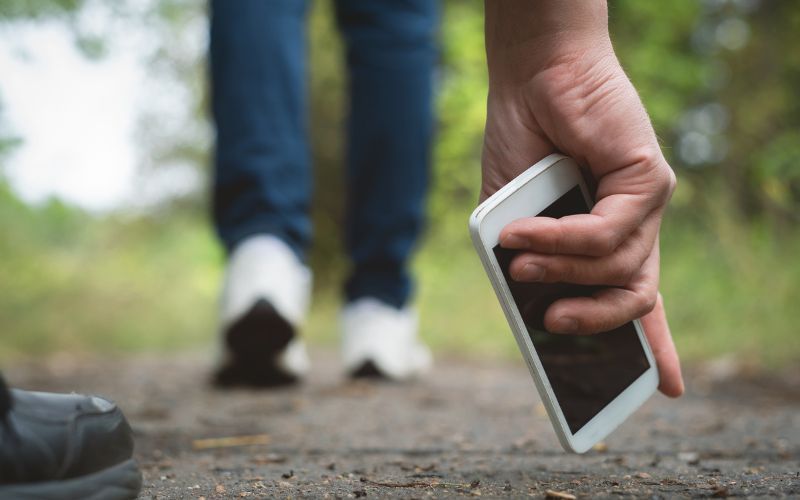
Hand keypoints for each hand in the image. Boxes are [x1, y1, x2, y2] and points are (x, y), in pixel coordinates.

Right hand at [482, 0, 682, 396]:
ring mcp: (647, 205)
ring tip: (520, 261)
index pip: (638, 302)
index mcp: (607, 242)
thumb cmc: (521, 146)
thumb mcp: (512, 224)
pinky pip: (612, 232)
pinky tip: (526, 231)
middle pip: (638, 298)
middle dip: (595, 321)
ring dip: (562, 270)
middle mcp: (635, 228)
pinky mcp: (650, 178)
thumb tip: (533, 308)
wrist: (531, 80)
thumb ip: (524, 263)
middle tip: (554, 324)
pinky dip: (564, 238)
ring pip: (620, 267)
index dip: (654, 347)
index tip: (663, 388)